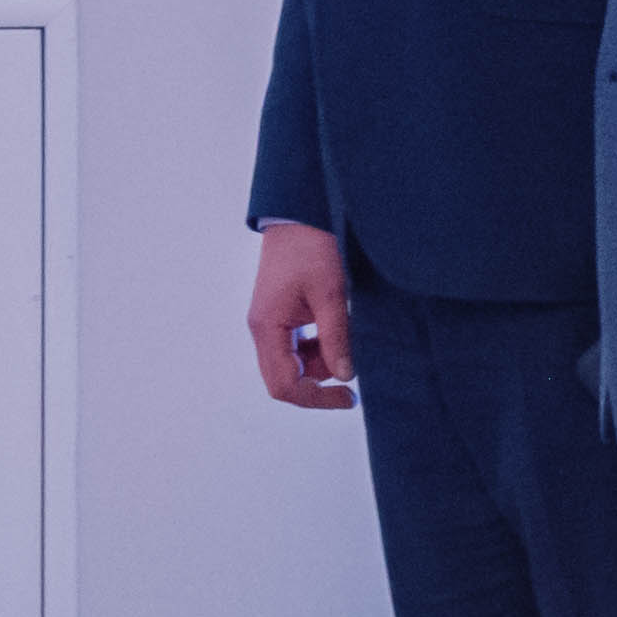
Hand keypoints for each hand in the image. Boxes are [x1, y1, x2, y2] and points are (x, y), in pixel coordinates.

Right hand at [247, 221, 353, 407]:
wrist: (299, 218)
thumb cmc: (311, 249)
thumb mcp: (331, 294)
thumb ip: (336, 337)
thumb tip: (344, 376)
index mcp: (268, 327)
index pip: (283, 384)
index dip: (315, 398)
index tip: (348, 397)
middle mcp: (263, 330)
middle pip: (285, 378)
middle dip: (319, 383)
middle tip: (352, 377)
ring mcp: (271, 323)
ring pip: (293, 364)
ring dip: (321, 363)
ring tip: (347, 341)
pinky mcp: (281, 316)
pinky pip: (297, 347)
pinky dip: (319, 348)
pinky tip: (338, 332)